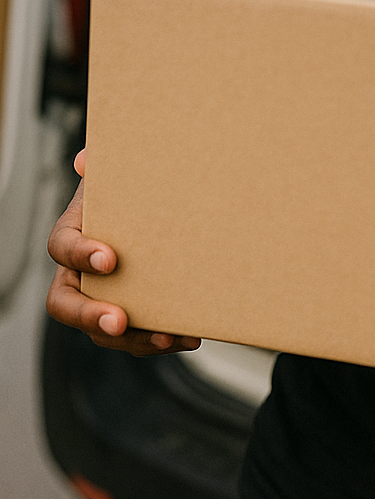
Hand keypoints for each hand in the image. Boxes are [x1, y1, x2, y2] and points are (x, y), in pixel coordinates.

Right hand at [46, 149, 200, 356]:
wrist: (158, 209)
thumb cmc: (133, 192)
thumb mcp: (121, 171)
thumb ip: (106, 162)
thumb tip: (87, 159)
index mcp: (72, 234)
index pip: (61, 248)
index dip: (80, 254)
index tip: (109, 258)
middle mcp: (78, 273)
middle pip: (66, 304)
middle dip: (90, 315)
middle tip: (118, 320)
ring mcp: (102, 297)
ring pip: (102, 330)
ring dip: (133, 339)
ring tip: (167, 336)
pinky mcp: (129, 314)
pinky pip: (136, 336)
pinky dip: (160, 339)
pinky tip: (189, 336)